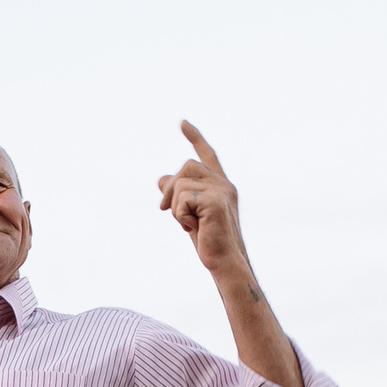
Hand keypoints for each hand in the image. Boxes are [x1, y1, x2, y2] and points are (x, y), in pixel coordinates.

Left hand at [156, 122, 250, 277]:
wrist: (225, 262)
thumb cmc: (209, 242)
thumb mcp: (189, 214)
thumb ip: (179, 195)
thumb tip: (161, 179)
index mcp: (221, 185)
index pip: (207, 156)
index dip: (195, 138)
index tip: (183, 124)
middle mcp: (224, 184)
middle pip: (186, 167)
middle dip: (170, 188)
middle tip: (165, 210)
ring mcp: (222, 191)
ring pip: (181, 183)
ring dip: (176, 206)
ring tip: (189, 224)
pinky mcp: (215, 201)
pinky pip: (182, 200)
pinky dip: (180, 216)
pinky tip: (193, 228)